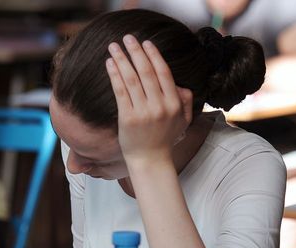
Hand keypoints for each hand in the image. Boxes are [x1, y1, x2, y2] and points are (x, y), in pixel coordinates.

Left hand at [106, 35, 193, 164]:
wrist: (150, 161)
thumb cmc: (165, 140)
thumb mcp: (183, 121)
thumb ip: (186, 102)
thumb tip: (181, 86)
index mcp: (174, 104)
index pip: (164, 73)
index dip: (154, 56)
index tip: (146, 43)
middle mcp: (160, 106)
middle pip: (146, 72)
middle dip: (136, 52)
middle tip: (128, 38)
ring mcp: (143, 112)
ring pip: (131, 79)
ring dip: (122, 59)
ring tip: (114, 47)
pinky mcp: (127, 118)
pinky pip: (120, 92)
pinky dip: (115, 75)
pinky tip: (110, 64)